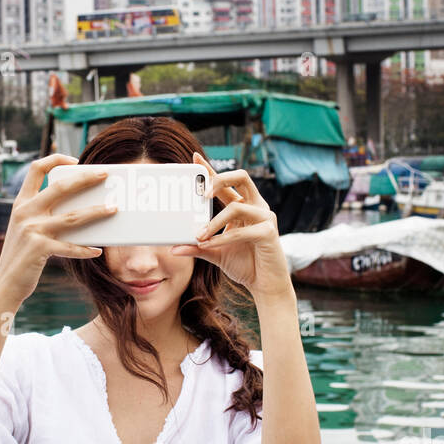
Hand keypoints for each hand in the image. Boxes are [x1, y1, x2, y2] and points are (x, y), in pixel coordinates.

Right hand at [0, 154, 113, 307]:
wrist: (5, 284)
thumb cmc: (22, 256)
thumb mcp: (26, 229)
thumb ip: (44, 216)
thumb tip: (78, 208)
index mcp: (21, 203)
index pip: (36, 169)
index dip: (56, 160)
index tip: (75, 160)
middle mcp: (25, 212)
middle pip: (61, 187)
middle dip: (85, 178)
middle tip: (105, 174)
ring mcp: (32, 229)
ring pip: (72, 217)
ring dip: (96, 211)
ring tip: (114, 208)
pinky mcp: (39, 249)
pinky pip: (70, 247)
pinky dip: (85, 249)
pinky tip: (98, 250)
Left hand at [169, 152, 293, 297]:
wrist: (265, 285)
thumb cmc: (244, 265)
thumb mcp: (215, 252)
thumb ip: (197, 246)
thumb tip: (173, 247)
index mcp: (244, 206)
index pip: (227, 182)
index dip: (211, 169)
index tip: (194, 158)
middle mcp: (256, 206)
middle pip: (241, 177)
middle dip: (220, 179)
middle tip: (201, 193)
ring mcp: (265, 218)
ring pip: (237, 207)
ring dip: (214, 222)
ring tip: (199, 235)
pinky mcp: (269, 233)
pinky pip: (242, 230)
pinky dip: (222, 238)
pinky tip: (210, 245)